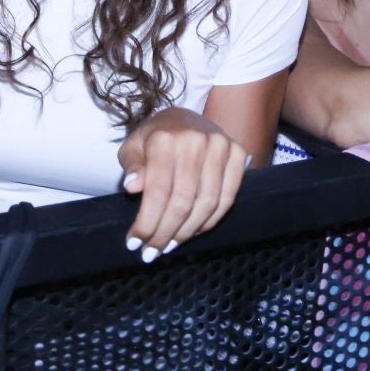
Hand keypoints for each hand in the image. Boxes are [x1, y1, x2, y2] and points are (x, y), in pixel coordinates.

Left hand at [118, 107, 250, 259]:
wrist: (187, 118)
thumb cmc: (156, 137)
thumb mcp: (134, 146)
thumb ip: (131, 165)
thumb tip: (132, 187)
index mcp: (165, 138)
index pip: (157, 190)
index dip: (147, 222)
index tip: (134, 243)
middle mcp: (195, 140)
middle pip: (182, 201)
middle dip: (165, 233)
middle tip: (152, 252)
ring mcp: (220, 146)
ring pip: (206, 203)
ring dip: (187, 231)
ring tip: (170, 245)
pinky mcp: (238, 154)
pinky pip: (227, 198)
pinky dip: (210, 221)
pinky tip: (193, 231)